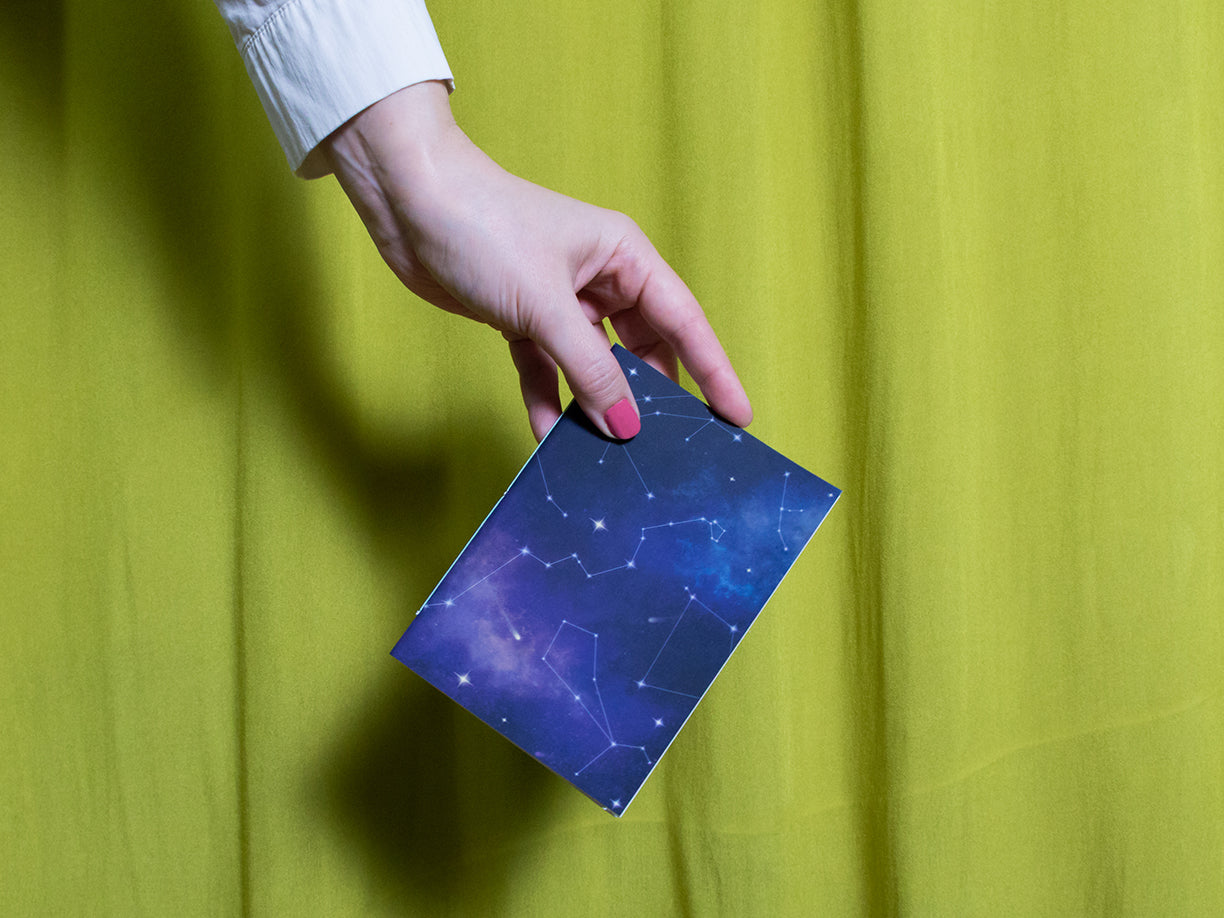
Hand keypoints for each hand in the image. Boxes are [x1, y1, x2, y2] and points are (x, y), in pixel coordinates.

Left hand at [321, 81, 751, 441]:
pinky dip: (546, 400)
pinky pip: (546, 371)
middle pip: (642, 350)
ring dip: (595, 406)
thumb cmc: (484, 227)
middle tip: (667, 448)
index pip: (684, 322)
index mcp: (624, 257)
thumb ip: (590, 369)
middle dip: (651, 397)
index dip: (714, 371)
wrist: (406, 202)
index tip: (737, 416)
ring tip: (608, 454)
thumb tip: (626, 425)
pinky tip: (547, 435)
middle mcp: (599, 279)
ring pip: (593, 367)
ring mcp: (559, 302)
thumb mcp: (546, 305)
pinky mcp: (520, 319)